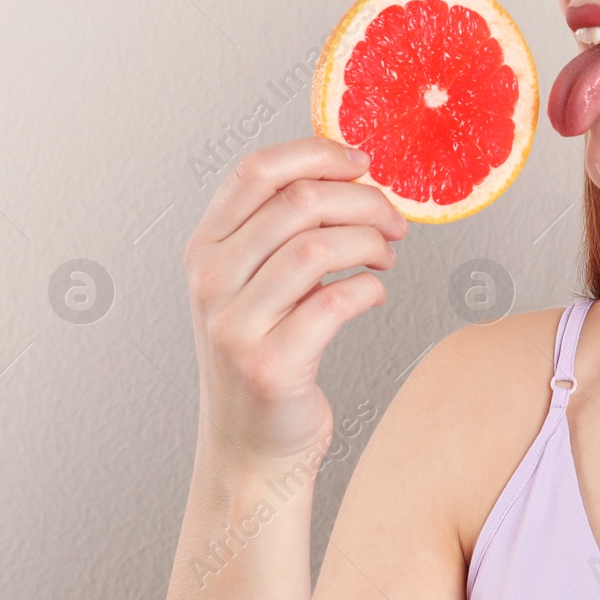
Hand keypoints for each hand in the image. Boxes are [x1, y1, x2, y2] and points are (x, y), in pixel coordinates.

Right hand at [182, 136, 407, 463]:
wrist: (251, 446)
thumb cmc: (266, 352)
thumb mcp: (255, 282)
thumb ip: (282, 228)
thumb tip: (350, 170)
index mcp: (205, 247)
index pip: (256, 170)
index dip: (317, 154)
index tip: (361, 164)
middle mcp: (210, 281)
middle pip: (300, 202)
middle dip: (364, 201)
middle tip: (394, 221)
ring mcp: (234, 324)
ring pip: (320, 246)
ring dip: (371, 242)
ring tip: (386, 256)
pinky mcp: (269, 364)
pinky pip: (338, 301)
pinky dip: (371, 289)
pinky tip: (375, 294)